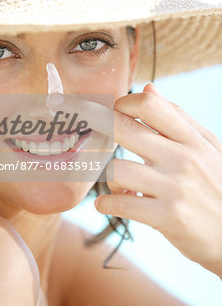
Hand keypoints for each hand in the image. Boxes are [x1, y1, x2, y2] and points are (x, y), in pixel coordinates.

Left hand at [95, 83, 221, 277]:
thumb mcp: (208, 148)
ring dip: (108, 178)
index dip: (122, 104)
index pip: (148, 104)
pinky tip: (107, 205)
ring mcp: (175, 187)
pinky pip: (120, 204)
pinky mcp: (168, 216)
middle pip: (124, 128)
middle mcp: (183, 158)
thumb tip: (147, 88)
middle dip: (100, 128)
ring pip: (116, 169)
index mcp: (191, 139)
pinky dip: (105, 204)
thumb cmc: (217, 186)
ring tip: (116, 185)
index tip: (114, 113)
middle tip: (95, 136)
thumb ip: (177, 118)